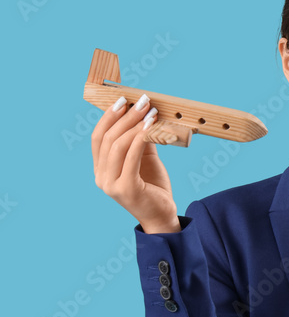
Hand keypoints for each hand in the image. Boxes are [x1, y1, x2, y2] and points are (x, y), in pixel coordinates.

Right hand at [91, 95, 179, 231]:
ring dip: (134, 125)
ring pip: (117, 146)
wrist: (162, 216)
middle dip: (125, 116)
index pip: (98, 137)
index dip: (109, 117)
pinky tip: (150, 128)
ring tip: (150, 113)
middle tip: (143, 102)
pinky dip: (140, 139)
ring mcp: (111, 184)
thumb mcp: (144, 158)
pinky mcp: (126, 189)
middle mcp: (101, 177)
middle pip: (108, 138)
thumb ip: (139, 139)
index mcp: (101, 169)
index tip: (124, 100)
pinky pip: (131, 157)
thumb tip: (141, 113)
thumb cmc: (153, 186)